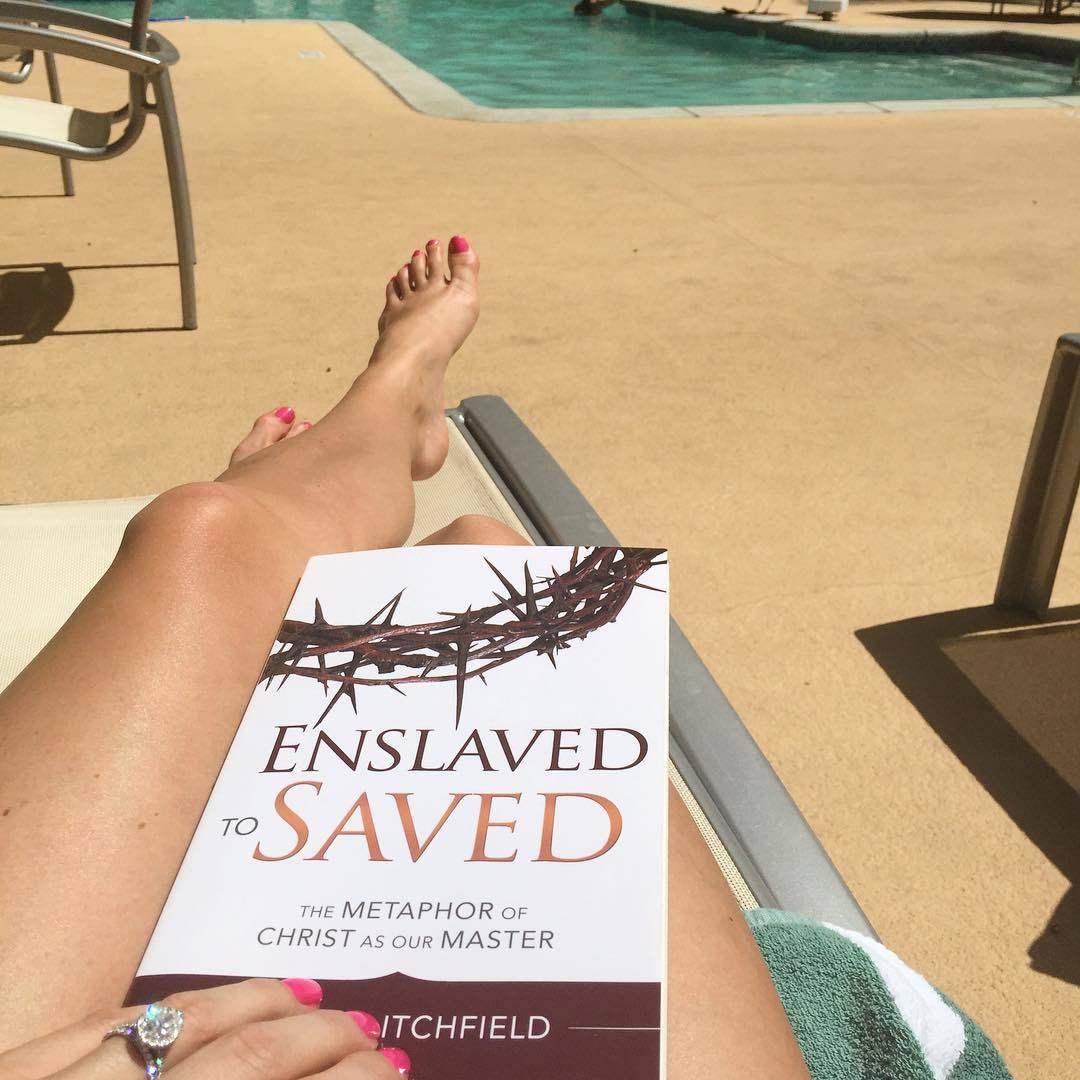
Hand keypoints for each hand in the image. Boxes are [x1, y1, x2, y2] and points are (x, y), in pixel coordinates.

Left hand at [0, 979, 410, 1079]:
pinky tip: (218, 998)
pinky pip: (110, 1018)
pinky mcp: (12, 1076)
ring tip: (317, 1001)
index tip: (391, 1074)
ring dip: (260, 1005)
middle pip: (244, 1065)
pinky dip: (175, 1004)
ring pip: (178, 1024)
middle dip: (323, 1045)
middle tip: (373, 1039)